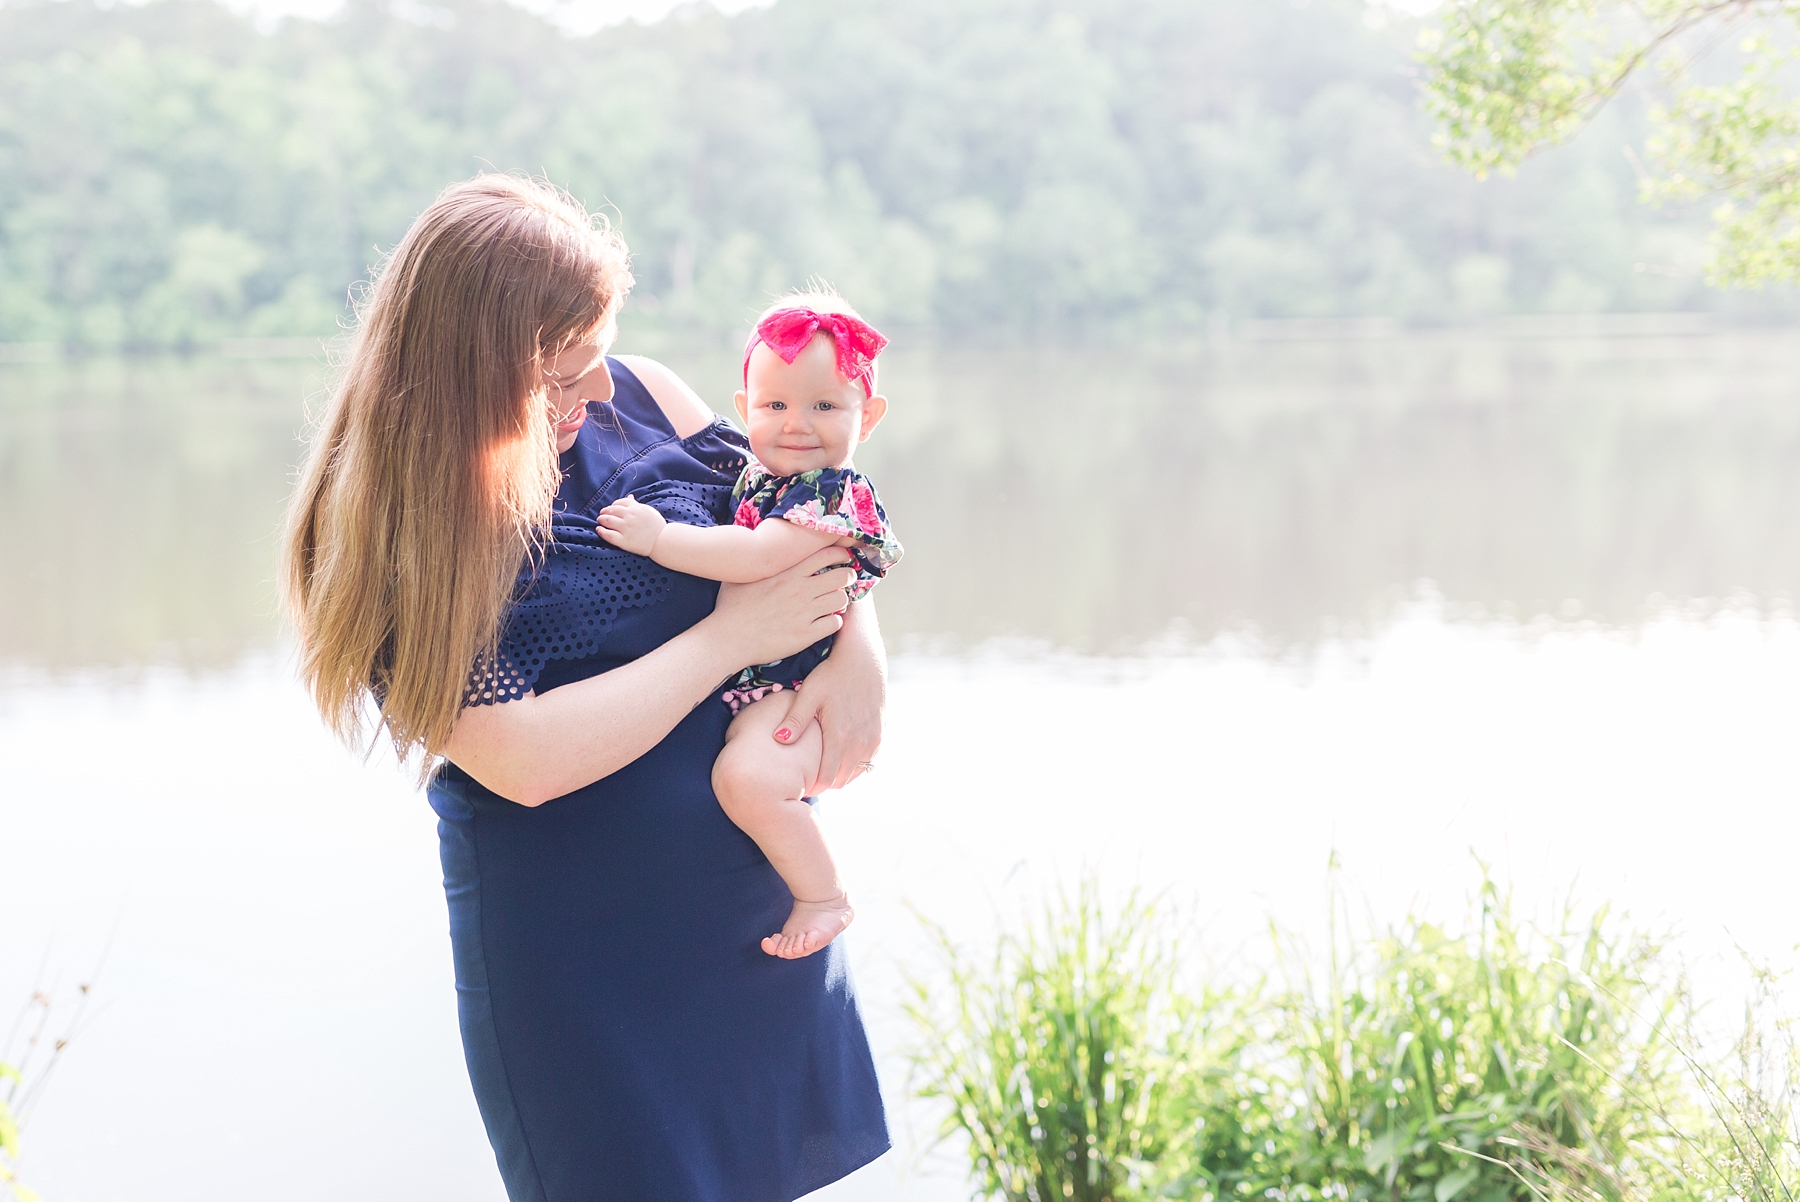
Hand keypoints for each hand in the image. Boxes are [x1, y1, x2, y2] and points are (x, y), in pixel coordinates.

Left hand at [597, 495, 664, 555]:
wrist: (663, 542)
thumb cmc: (657, 526)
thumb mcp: (649, 511)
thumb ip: (637, 504)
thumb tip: (629, 497)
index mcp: (636, 508)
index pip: (619, 503)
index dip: (613, 505)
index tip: (611, 508)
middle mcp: (630, 516)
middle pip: (612, 510)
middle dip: (605, 511)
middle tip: (602, 514)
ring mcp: (626, 528)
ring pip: (608, 521)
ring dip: (602, 519)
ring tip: (600, 520)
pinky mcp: (624, 541)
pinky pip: (609, 535)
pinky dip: (601, 531)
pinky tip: (599, 530)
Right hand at [711, 546, 853, 666]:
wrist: (727, 639)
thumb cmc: (730, 608)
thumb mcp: (740, 576)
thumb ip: (755, 563)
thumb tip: (752, 551)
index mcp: (787, 573)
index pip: (824, 555)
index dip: (839, 554)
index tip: (843, 558)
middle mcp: (799, 591)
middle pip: (840, 576)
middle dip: (847, 577)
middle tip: (844, 581)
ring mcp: (804, 613)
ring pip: (841, 599)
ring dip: (840, 600)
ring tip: (833, 603)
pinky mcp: (805, 635)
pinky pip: (834, 623)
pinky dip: (833, 622)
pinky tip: (825, 622)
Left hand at [772, 597, 883, 790]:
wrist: (864, 658)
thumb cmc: (831, 674)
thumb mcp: (808, 693)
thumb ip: (795, 720)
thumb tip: (778, 741)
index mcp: (841, 737)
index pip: (826, 779)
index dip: (812, 785)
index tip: (800, 782)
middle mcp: (861, 743)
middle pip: (842, 780)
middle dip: (825, 782)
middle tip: (807, 777)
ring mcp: (874, 739)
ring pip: (857, 772)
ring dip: (841, 774)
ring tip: (823, 766)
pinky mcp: (881, 733)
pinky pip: (868, 760)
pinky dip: (855, 763)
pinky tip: (840, 753)